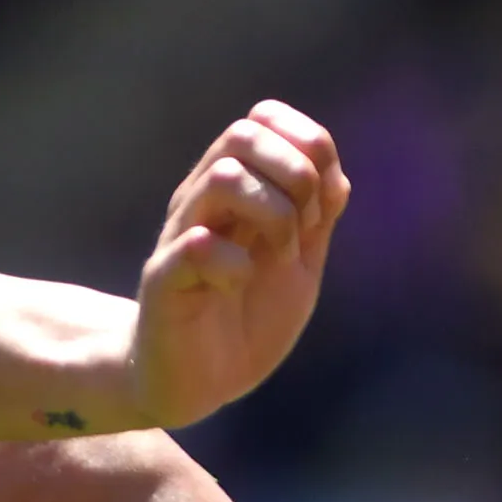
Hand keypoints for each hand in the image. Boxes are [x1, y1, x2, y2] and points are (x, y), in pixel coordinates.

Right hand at [128, 99, 349, 431]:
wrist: (199, 383)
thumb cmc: (245, 319)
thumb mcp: (298, 266)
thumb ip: (317, 221)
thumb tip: (337, 176)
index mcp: (238, 190)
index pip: (264, 118)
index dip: (307, 144)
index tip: (322, 203)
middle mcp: (204, 202)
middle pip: (242, 134)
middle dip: (294, 174)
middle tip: (307, 226)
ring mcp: (181, 236)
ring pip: (221, 177)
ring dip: (272, 214)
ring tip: (280, 257)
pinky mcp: (164, 281)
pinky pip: (196, 246)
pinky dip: (234, 263)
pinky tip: (240, 284)